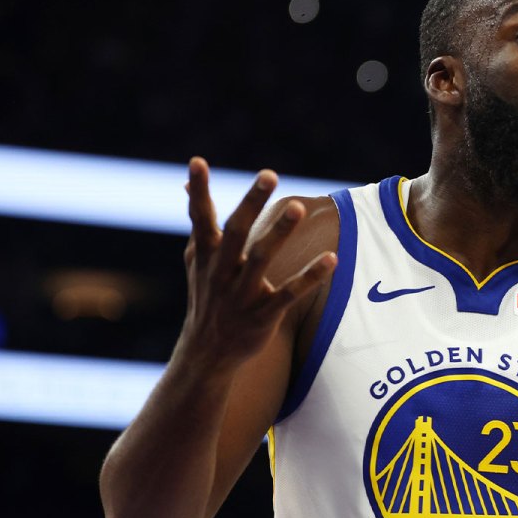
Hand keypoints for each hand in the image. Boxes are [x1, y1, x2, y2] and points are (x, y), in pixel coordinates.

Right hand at [180, 157, 335, 365]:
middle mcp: (221, 272)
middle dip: (251, 202)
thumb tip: (185, 183)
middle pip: (236, 232)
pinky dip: (310, 277)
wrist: (206, 355)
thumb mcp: (196, 261)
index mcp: (206, 256)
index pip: (200, 218)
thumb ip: (198, 222)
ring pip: (262, 259)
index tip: (197, 162)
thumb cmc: (206, 299)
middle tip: (268, 174)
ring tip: (298, 207)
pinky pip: (290, 294)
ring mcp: (242, 294)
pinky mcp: (264, 315)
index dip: (198, 191)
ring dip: (280, 233)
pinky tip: (332, 259)